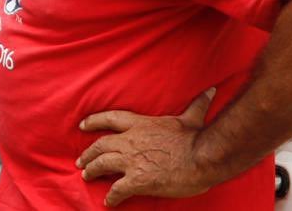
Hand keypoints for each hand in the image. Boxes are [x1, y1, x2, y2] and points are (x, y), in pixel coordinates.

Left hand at [77, 88, 216, 206]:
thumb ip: (196, 105)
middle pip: (101, 144)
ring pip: (102, 164)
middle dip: (88, 153)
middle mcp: (131, 141)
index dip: (93, 121)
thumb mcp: (192, 118)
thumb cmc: (196, 139)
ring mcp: (132, 161)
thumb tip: (210, 92)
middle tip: (81, 160)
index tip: (82, 125)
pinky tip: (108, 201)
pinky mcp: (138, 180)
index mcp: (141, 125)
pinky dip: (111, 196)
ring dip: (92, 170)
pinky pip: (117, 190)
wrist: (202, 158)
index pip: (110, 119)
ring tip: (86, 176)